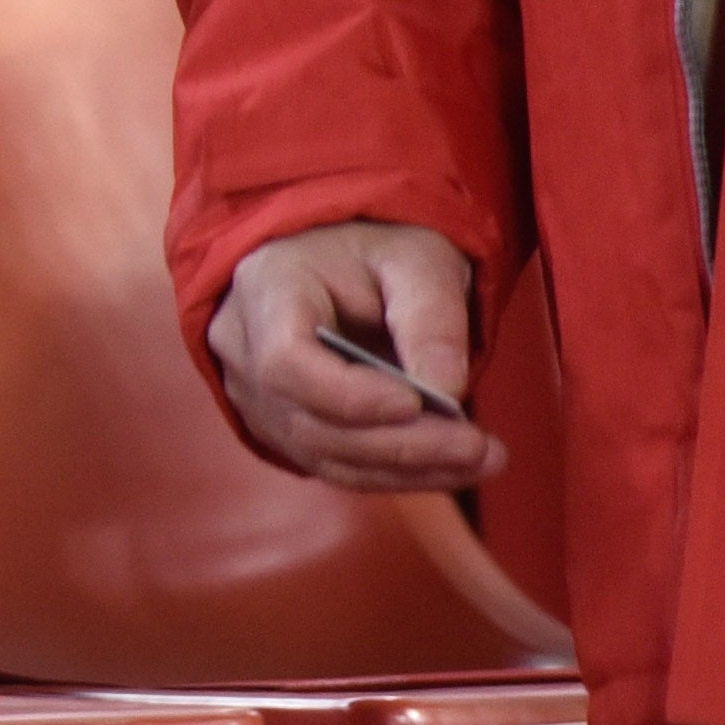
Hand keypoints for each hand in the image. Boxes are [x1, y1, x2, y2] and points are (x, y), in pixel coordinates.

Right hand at [209, 220, 493, 495]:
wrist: (337, 260)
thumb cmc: (375, 251)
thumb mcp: (416, 261)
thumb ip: (432, 318)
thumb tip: (448, 391)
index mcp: (266, 290)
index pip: (286, 362)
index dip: (349, 396)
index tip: (418, 402)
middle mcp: (243, 349)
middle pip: (309, 422)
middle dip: (399, 444)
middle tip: (478, 447)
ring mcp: (254, 394)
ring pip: (323, 454)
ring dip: (406, 468)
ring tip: (482, 459)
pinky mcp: (282, 426)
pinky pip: (334, 465)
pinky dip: (396, 473)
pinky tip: (450, 466)